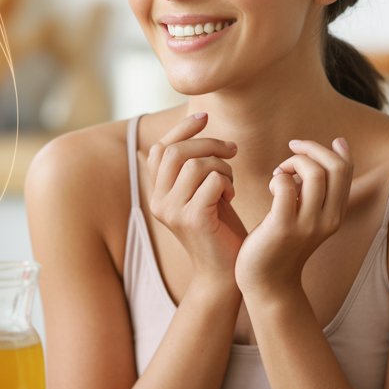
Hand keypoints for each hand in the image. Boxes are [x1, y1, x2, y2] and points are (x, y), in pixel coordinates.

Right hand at [144, 113, 246, 285]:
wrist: (226, 271)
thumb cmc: (219, 228)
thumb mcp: (202, 190)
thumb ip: (193, 164)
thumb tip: (197, 122)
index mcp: (157, 193)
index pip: (160, 148)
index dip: (182, 129)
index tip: (205, 117)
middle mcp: (158, 202)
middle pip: (175, 151)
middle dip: (208, 143)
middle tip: (231, 150)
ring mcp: (173, 212)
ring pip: (196, 164)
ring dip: (222, 166)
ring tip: (230, 182)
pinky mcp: (193, 219)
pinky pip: (213, 181)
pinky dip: (227, 181)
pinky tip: (231, 197)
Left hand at [235, 137, 352, 296]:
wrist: (268, 283)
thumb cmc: (281, 244)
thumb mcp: (307, 217)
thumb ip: (315, 193)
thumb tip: (321, 160)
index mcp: (336, 214)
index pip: (345, 170)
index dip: (331, 149)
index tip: (308, 146)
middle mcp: (328, 219)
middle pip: (334, 167)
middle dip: (311, 149)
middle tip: (290, 152)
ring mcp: (308, 224)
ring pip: (313, 173)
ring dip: (293, 162)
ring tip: (280, 173)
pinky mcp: (284, 227)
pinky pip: (286, 187)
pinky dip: (278, 178)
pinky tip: (271, 187)